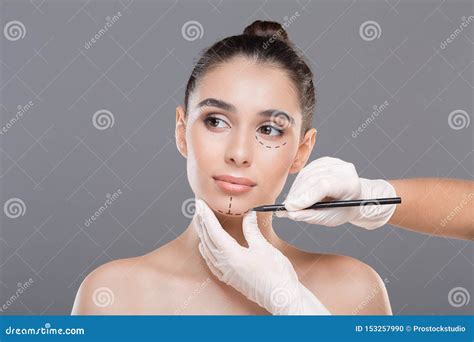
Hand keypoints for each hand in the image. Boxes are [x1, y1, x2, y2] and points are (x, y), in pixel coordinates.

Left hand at [194, 199, 329, 314]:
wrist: (282, 298)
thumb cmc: (276, 274)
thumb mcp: (264, 247)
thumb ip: (252, 230)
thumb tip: (248, 215)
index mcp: (231, 255)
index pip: (213, 231)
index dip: (206, 216)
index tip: (200, 204)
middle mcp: (225, 265)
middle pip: (208, 240)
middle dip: (202, 222)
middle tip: (197, 208)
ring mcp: (227, 273)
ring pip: (208, 251)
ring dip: (203, 235)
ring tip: (200, 222)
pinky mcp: (231, 279)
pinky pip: (212, 263)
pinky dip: (207, 252)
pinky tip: (205, 248)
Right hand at [276, 156, 396, 229]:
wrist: (354, 197)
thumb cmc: (344, 209)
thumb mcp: (331, 218)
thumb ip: (312, 216)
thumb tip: (291, 213)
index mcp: (350, 183)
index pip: (324, 185)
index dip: (306, 196)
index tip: (291, 208)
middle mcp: (342, 169)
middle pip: (313, 179)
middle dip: (297, 195)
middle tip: (287, 208)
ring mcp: (333, 162)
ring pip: (307, 174)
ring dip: (296, 190)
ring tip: (292, 203)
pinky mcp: (323, 161)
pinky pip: (306, 171)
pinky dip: (298, 184)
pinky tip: (297, 194)